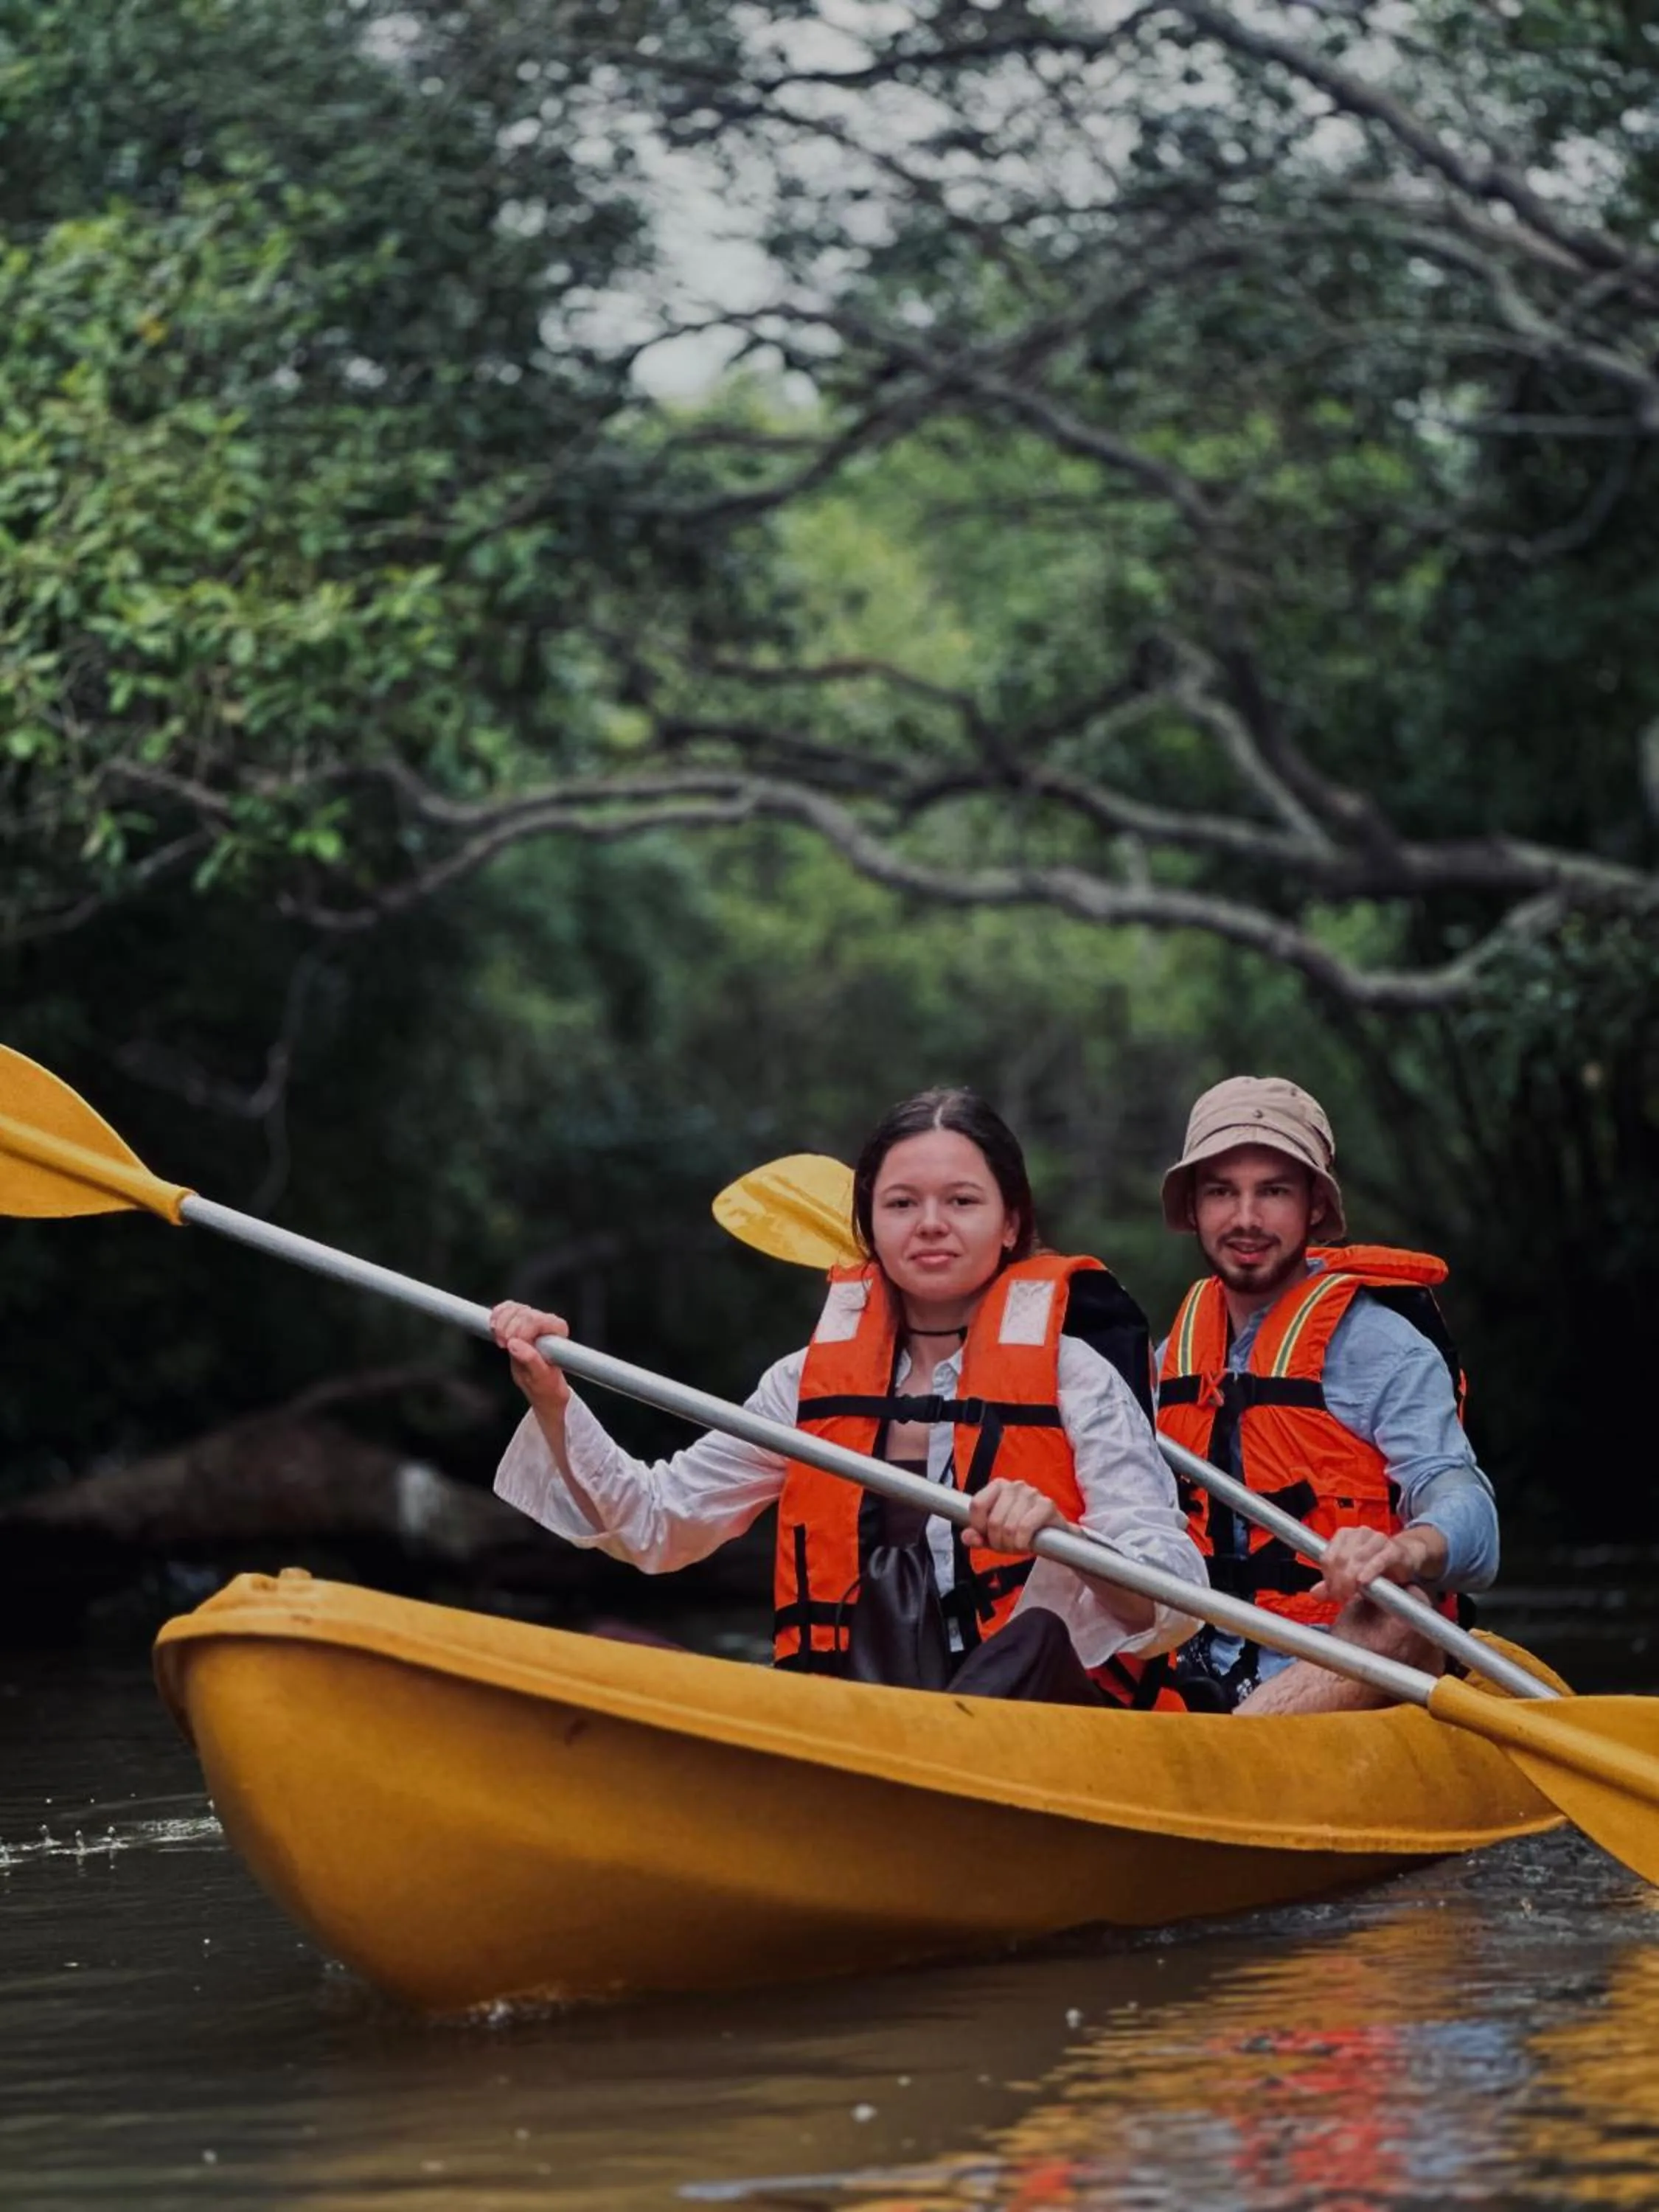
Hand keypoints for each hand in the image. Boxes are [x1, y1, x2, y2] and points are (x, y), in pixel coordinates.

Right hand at [489, 1301, 571, 1412]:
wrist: (540, 1383)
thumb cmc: (546, 1381)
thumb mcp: (539, 1376)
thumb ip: (530, 1359)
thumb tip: (515, 1344)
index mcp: (558, 1330)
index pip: (536, 1320)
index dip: (519, 1331)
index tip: (510, 1346)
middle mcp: (547, 1320)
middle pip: (522, 1312)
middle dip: (507, 1328)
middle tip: (504, 1345)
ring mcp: (534, 1317)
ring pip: (513, 1308)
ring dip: (500, 1323)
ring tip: (501, 1340)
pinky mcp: (520, 1318)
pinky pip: (506, 1308)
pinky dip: (497, 1315)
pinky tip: (494, 1327)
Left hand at [962, 1478, 1062, 1554]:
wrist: (1052, 1535)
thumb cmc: (1020, 1531)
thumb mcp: (993, 1536)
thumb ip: (977, 1536)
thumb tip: (967, 1537)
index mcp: (998, 1485)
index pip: (977, 1505)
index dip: (979, 1527)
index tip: (987, 1536)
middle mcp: (1015, 1485)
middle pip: (993, 1520)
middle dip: (997, 1542)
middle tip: (1006, 1546)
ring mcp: (1032, 1493)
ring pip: (1009, 1527)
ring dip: (1011, 1545)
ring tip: (1017, 1546)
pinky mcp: (1047, 1504)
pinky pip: (1025, 1527)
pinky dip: (1022, 1543)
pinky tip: (1026, 1545)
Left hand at [1311, 1523, 1447, 1606]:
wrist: (1405, 1558)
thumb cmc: (1375, 1565)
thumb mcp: (1350, 1574)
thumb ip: (1332, 1583)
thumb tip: (1314, 1594)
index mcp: (1345, 1535)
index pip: (1328, 1557)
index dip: (1328, 1578)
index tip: (1333, 1594)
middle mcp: (1360, 1533)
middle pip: (1341, 1559)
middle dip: (1339, 1581)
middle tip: (1342, 1597)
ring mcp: (1377, 1539)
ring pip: (1357, 1559)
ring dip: (1352, 1580)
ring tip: (1352, 1595)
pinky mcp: (1393, 1549)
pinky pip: (1379, 1560)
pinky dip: (1369, 1571)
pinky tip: (1363, 1582)